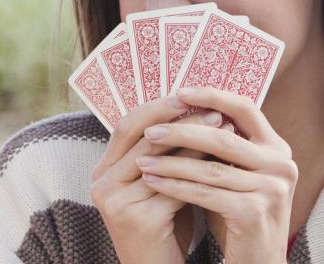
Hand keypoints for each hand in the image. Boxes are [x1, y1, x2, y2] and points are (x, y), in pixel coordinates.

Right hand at [90, 94, 228, 263]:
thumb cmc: (165, 229)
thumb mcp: (159, 185)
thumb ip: (166, 155)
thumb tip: (197, 111)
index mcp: (102, 172)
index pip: (126, 125)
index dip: (156, 107)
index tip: (188, 95)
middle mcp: (101, 184)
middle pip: (137, 134)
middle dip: (174, 116)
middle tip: (209, 105)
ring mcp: (116, 202)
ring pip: (159, 158)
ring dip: (193, 138)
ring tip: (221, 126)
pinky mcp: (138, 219)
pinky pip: (174, 186)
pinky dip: (198, 168)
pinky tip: (220, 160)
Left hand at [136, 87, 297, 263]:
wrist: (258, 263)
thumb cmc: (238, 214)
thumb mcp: (235, 173)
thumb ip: (220, 145)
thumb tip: (179, 109)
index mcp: (277, 148)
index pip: (246, 108)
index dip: (213, 96)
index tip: (179, 92)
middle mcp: (282, 165)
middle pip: (224, 136)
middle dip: (182, 131)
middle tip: (150, 131)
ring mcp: (272, 189)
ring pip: (210, 168)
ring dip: (171, 162)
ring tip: (141, 160)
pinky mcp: (255, 213)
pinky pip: (206, 193)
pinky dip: (176, 186)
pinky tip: (153, 181)